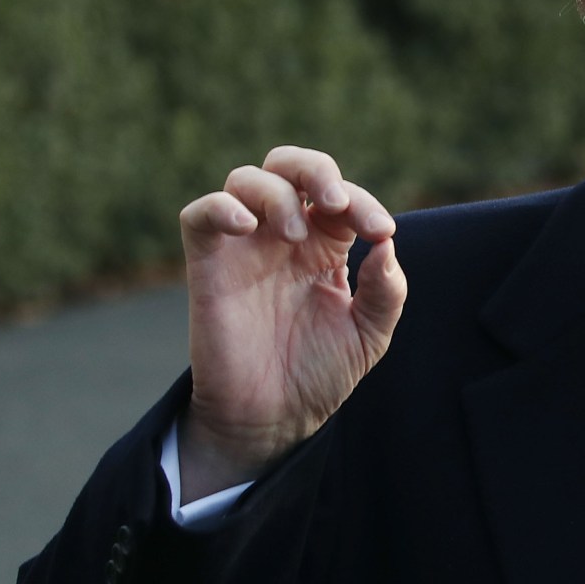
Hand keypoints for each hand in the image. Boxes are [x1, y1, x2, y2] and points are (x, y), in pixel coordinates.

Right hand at [176, 146, 407, 501]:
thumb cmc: (321, 373)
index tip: (382, 233)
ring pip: (247, 180)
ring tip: (294, 235)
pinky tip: (246, 225)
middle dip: (315, 170)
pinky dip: (220, 207)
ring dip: (277, 194)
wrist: (274, 418)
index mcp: (325, 245)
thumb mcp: (370, 334)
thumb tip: (385, 245)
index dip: (364, 203)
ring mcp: (244, 247)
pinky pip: (199, 215)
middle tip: (336, 202)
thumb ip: (385, 290)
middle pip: (289, 165)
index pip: (341, 197)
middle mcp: (283, 237)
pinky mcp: (208, 266)